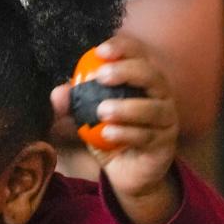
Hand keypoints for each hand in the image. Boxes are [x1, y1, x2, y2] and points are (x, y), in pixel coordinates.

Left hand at [51, 34, 179, 223]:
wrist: (128, 175)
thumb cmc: (111, 138)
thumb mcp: (88, 121)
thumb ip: (74, 106)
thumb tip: (58, 92)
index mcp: (144, 81)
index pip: (140, 54)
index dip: (123, 48)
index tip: (100, 50)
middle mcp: (160, 96)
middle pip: (152, 75)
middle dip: (127, 71)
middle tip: (101, 76)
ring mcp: (166, 121)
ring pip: (152, 108)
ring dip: (126, 107)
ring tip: (102, 111)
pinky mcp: (164, 146)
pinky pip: (146, 136)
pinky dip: (126, 134)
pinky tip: (107, 134)